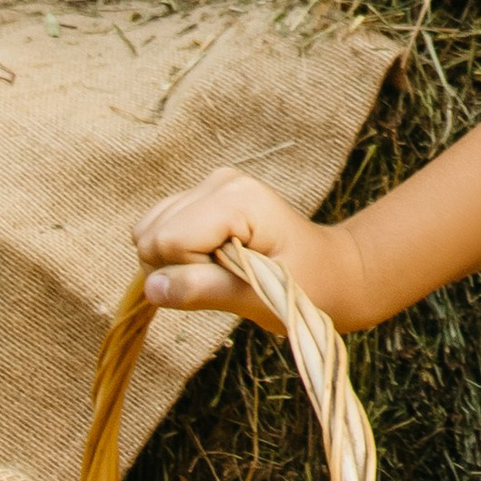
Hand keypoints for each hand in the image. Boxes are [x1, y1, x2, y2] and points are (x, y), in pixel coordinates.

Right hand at [131, 168, 365, 329]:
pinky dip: (176, 255)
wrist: (331, 271)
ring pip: (148, 230)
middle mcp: (219, 182)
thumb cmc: (307, 288)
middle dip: (177, 268)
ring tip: (222, 270)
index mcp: (237, 199)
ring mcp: (210, 185)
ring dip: (175, 263)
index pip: (168, 240)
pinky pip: (159, 228)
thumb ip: (203, 290)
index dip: (188, 273)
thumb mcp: (260, 298)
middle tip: (227, 278)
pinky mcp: (203, 197)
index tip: (229, 282)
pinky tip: (213, 261)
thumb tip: (150, 288)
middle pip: (152, 233)